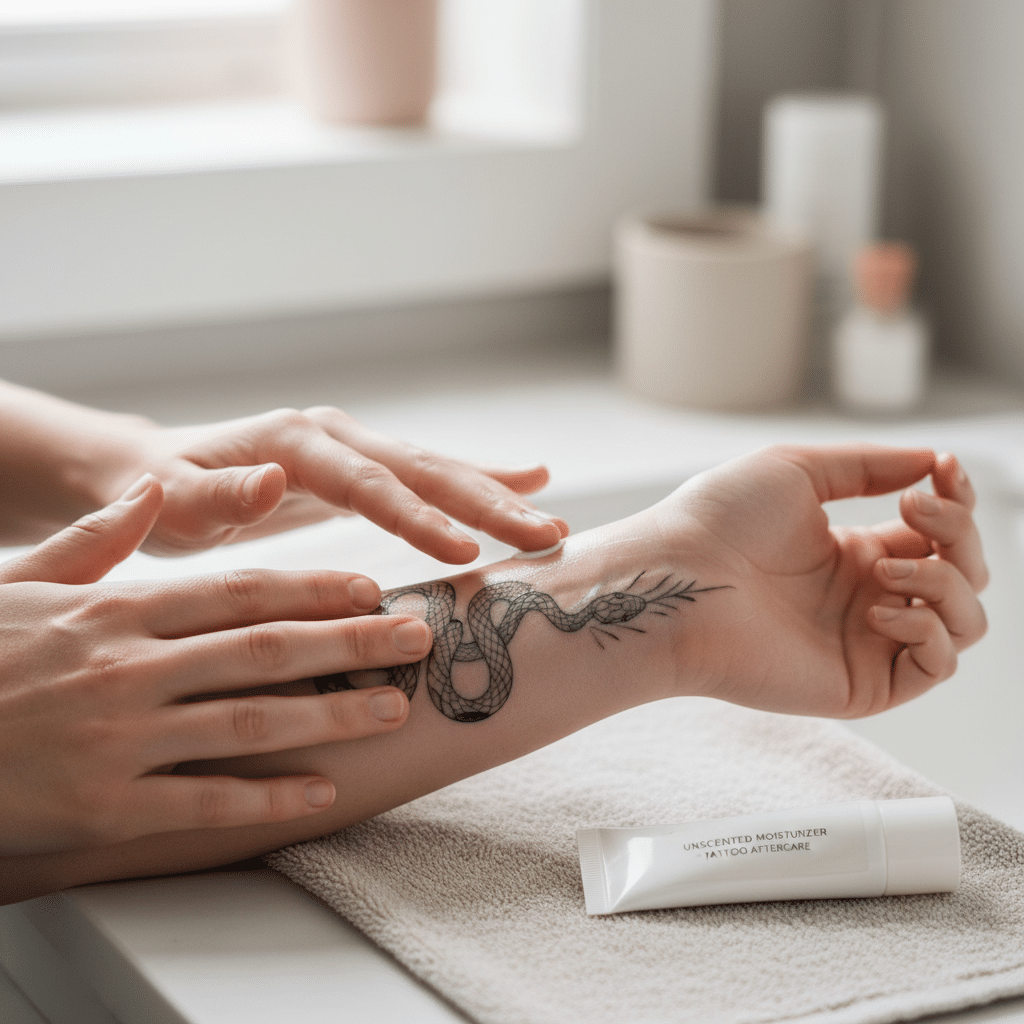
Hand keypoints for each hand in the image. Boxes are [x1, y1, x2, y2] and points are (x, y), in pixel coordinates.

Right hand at [0, 476, 433, 855]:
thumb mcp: (23, 586)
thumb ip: (95, 543)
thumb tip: (152, 495)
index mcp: (116, 612)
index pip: (236, 591)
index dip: (312, 587)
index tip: (372, 585)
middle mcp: (129, 670)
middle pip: (262, 649)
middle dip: (349, 642)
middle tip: (417, 637)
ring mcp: (119, 740)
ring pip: (248, 723)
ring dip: (331, 714)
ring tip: (395, 707)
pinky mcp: (104, 808)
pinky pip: (203, 803)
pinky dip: (268, 797)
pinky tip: (323, 791)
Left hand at [93, 407, 567, 560]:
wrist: (149, 469)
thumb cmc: (153, 495)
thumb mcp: (164, 502)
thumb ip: (214, 495)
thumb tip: (272, 482)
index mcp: (293, 444)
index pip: (367, 485)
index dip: (418, 518)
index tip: (467, 551)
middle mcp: (332, 437)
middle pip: (421, 470)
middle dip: (486, 504)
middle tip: (548, 536)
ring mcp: (351, 447)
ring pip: (436, 469)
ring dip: (496, 496)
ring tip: (556, 520)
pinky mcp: (360, 466)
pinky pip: (427, 475)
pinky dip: (479, 479)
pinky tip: (529, 482)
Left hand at [667, 444, 987, 716]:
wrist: (674, 577)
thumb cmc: (716, 521)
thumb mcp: (797, 470)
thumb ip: (869, 465)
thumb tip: (930, 459)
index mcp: (852, 552)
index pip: (939, 535)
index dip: (956, 501)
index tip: (943, 467)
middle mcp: (865, 596)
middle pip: (964, 574)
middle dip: (960, 533)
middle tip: (914, 507)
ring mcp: (865, 642)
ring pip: (964, 622)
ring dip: (949, 582)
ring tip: (887, 563)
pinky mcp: (860, 684)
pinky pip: (936, 665)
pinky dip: (929, 630)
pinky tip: (877, 606)